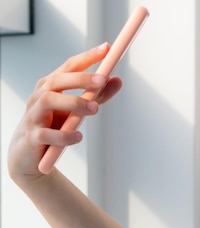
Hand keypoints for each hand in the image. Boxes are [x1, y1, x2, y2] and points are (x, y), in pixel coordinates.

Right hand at [7, 43, 123, 182]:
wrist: (28, 153)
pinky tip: (78, 137)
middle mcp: (40, 96)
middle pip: (58, 80)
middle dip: (80, 78)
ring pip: (48, 101)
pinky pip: (47, 134)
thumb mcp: (77, 110)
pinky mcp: (33, 137)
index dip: (88, 57)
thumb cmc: (54, 126)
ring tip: (95, 109)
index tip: (107, 49)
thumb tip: (117, 79)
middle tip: (102, 80)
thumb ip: (97, 95)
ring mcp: (34, 115)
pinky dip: (64, 136)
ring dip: (73, 103)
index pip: (69, 66)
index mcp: (51, 86)